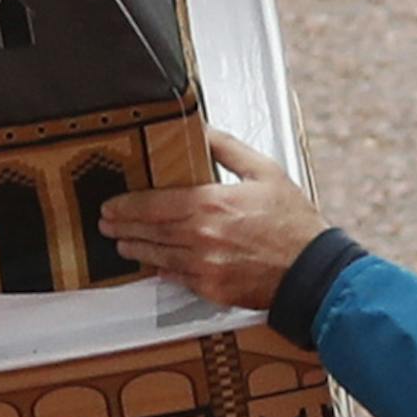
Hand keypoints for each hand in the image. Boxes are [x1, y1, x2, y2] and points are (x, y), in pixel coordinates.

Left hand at [102, 131, 326, 308]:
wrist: (312, 271)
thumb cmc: (293, 224)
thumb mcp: (265, 172)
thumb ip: (228, 149)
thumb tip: (202, 128)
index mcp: (211, 204)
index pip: (154, 203)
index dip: (128, 205)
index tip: (112, 204)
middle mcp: (201, 236)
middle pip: (149, 230)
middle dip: (123, 226)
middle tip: (105, 223)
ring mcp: (203, 265)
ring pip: (157, 255)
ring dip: (135, 249)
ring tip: (120, 243)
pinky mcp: (210, 288)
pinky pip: (176, 277)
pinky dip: (161, 270)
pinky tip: (152, 265)